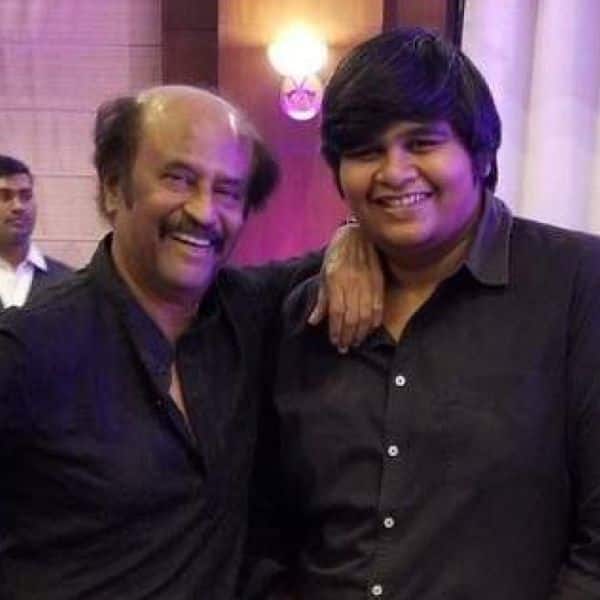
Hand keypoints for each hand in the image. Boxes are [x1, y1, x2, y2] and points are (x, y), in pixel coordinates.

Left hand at [308, 223, 382, 351]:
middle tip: (346, 347)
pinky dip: (375, 320)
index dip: (336, 330)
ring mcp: (367, 282)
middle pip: (352, 317)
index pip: (337, 313)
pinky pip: (378, 305)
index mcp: (335, 281)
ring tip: (357, 342)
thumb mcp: (324, 275)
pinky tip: (371, 329)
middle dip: (348, 336)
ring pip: (366, 315)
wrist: (357, 235)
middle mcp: (351, 283)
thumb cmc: (337, 255)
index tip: (336, 342)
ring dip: (361, 332)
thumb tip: (314, 321)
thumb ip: (321, 300)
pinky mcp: (379, 281)